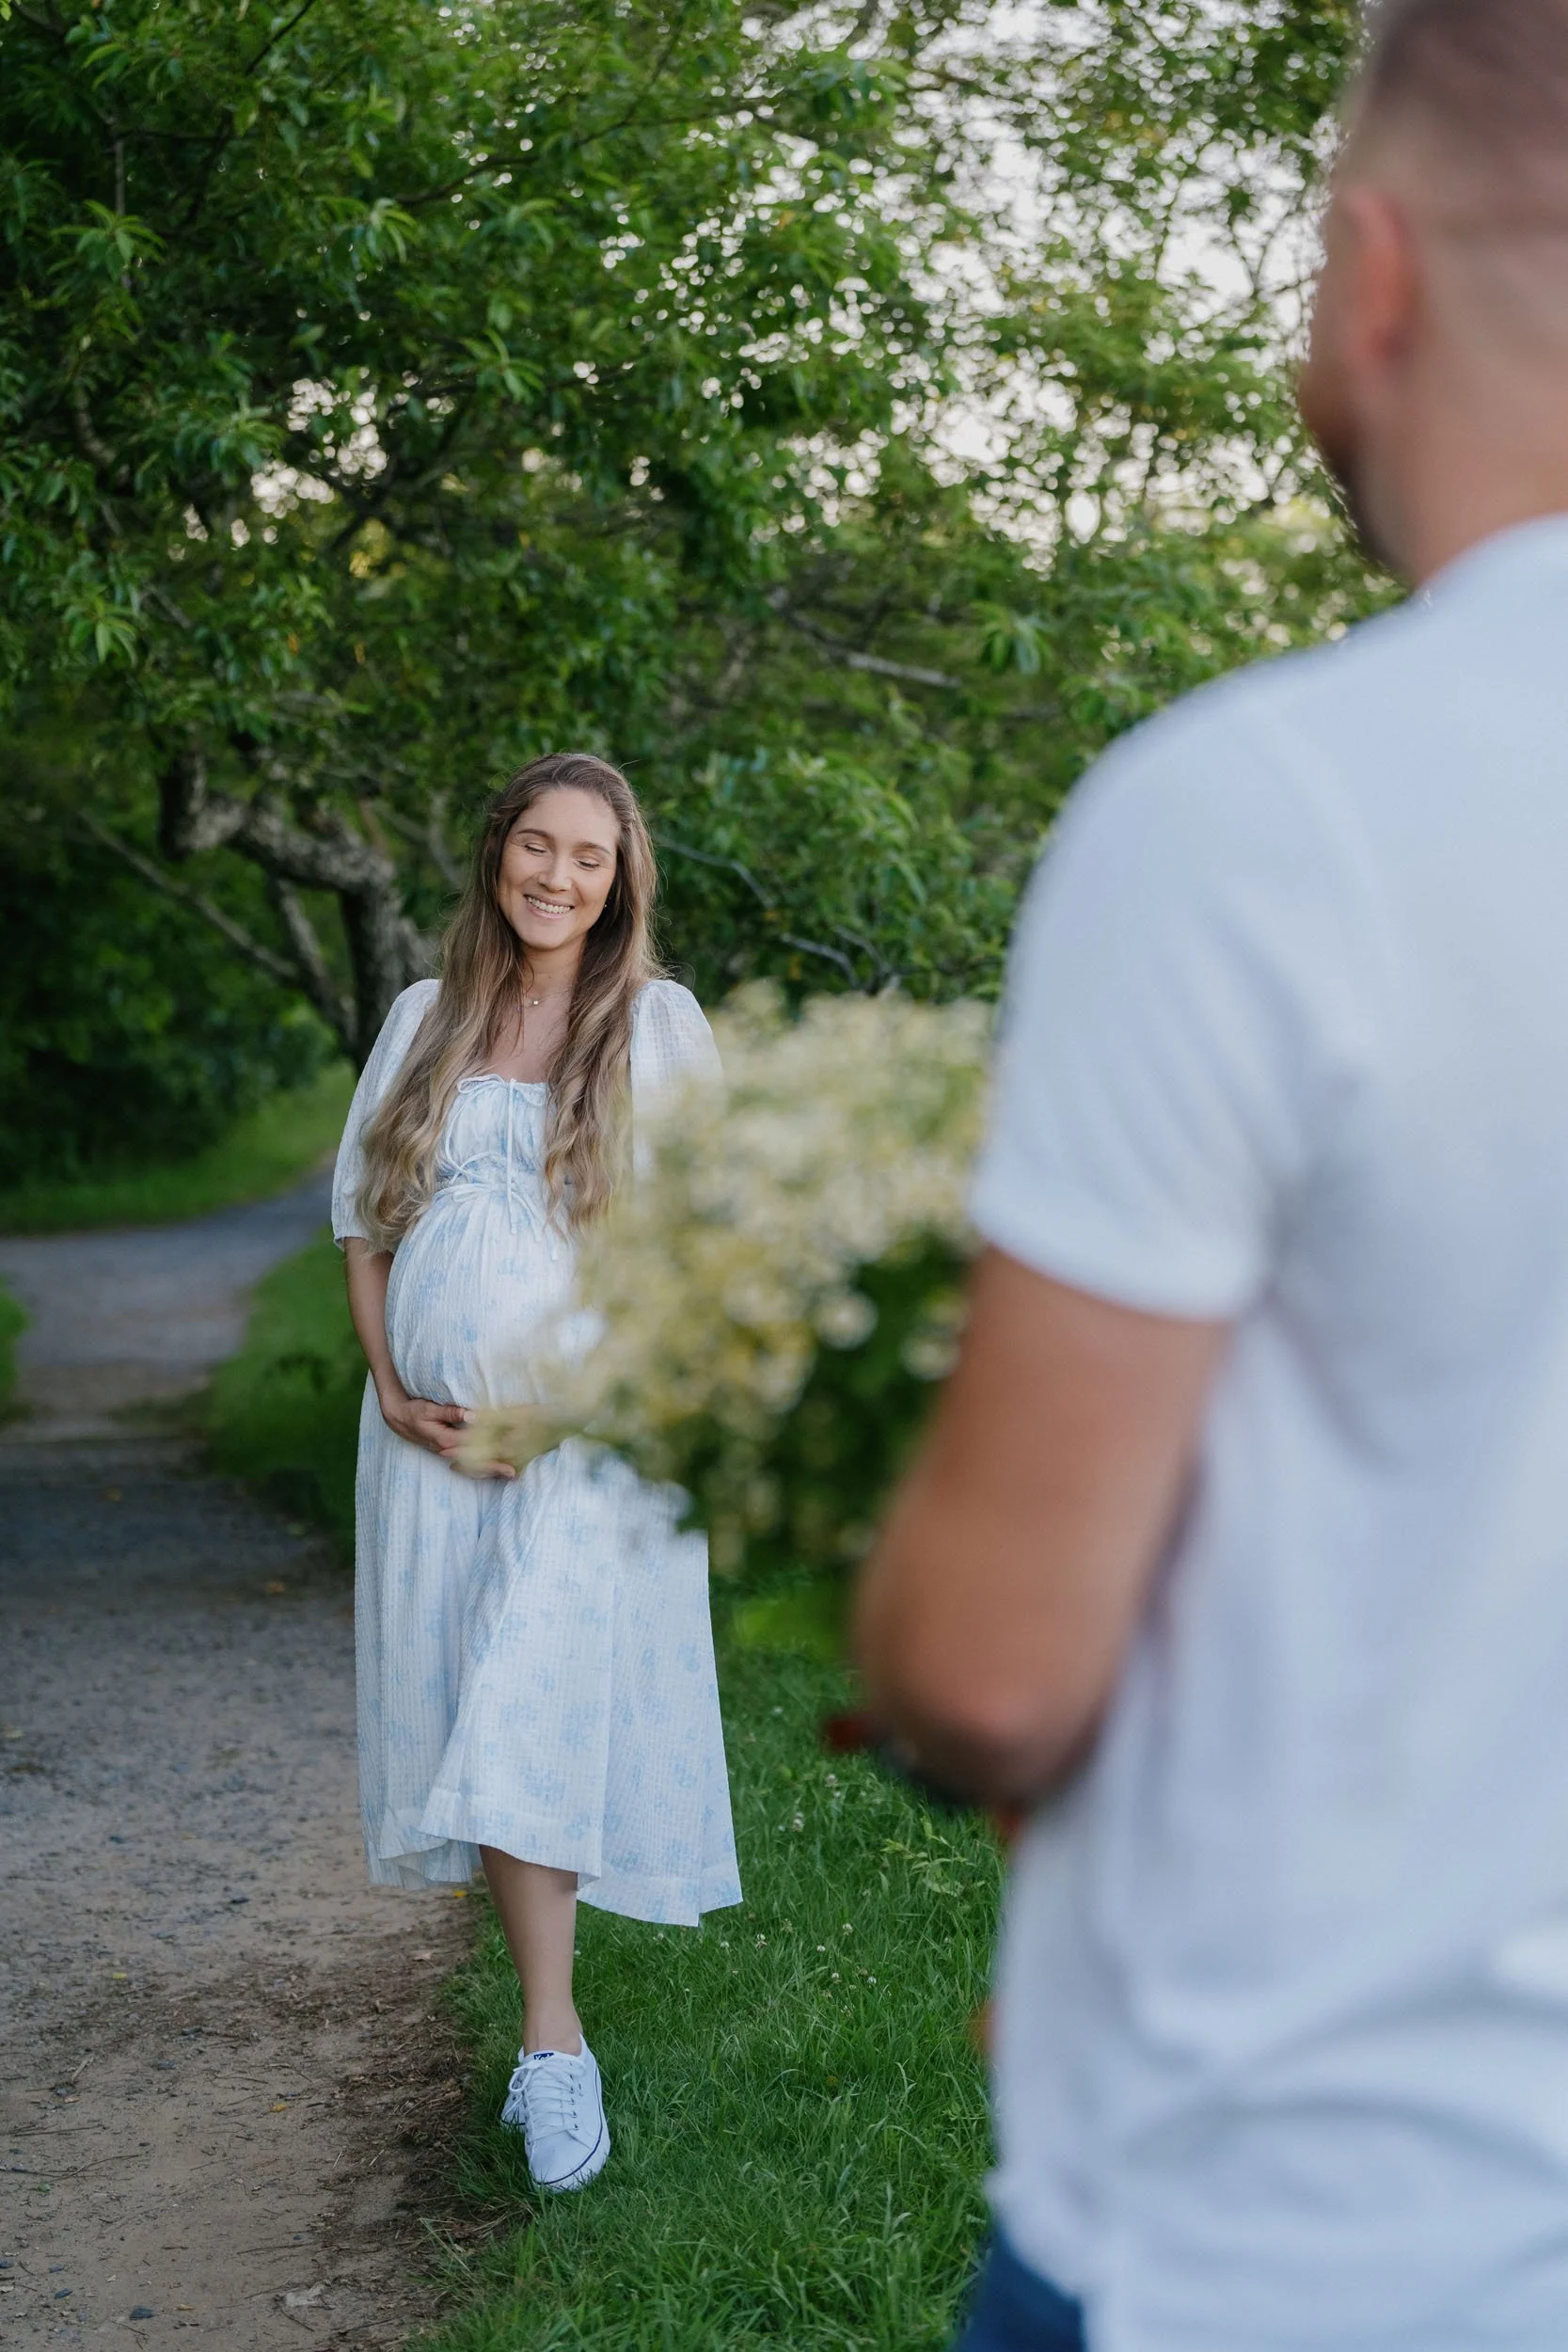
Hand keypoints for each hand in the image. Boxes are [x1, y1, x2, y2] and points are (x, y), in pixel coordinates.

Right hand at [377, 1388, 515, 1478]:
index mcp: (446, 1441)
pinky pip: (464, 1460)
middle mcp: (447, 1450)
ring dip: (488, 1468)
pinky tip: (490, 1463)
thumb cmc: (414, 1410)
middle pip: (473, 1464)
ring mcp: (447, 1451)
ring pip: (469, 1465)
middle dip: (494, 1469)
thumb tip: (474, 1416)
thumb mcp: (430, 1409)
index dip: (492, 1459)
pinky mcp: (447, 1448)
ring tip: (507, 1471)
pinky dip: (478, 1463)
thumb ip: (451, 1413)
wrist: (397, 1417)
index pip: (474, 1453)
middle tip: (513, 1473)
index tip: (508, 1466)